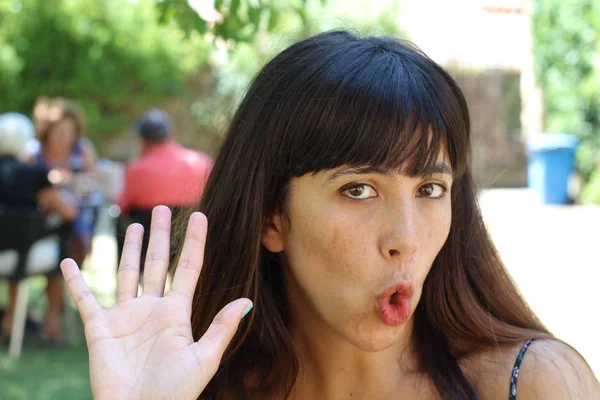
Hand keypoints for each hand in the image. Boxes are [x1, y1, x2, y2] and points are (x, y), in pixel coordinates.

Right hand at [61, 206, 251, 399]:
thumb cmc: (175, 393)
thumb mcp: (203, 359)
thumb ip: (221, 328)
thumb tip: (246, 301)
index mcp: (177, 312)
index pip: (188, 268)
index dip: (194, 242)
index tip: (201, 216)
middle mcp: (152, 309)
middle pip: (157, 263)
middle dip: (160, 236)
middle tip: (162, 208)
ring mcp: (126, 317)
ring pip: (127, 273)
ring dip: (129, 249)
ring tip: (134, 225)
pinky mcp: (100, 329)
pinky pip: (85, 300)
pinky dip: (76, 281)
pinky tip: (69, 262)